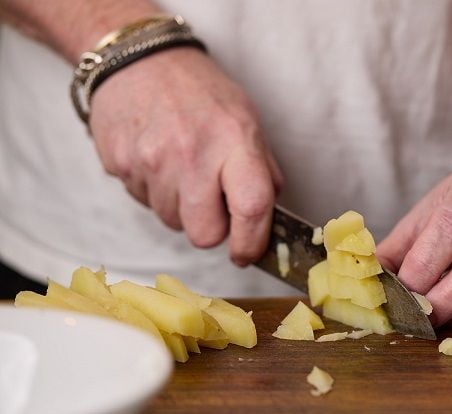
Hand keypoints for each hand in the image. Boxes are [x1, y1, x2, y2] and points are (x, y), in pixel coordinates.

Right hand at [89, 48, 282, 265]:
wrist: (138, 60)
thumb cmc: (199, 92)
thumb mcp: (245, 119)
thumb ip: (262, 169)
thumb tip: (270, 217)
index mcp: (233, 140)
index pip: (251, 208)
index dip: (252, 243)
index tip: (248, 253)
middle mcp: (191, 153)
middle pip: (204, 234)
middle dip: (211, 228)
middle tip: (211, 201)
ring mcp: (150, 160)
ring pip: (172, 223)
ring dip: (181, 208)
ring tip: (181, 167)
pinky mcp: (119, 165)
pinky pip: (143, 202)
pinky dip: (154, 191)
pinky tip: (157, 160)